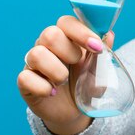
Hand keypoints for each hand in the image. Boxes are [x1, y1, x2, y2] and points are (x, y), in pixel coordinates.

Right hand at [17, 16, 114, 134]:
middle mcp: (47, 46)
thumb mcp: (99, 71)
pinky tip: (52, 93)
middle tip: (77, 65)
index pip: (66, 22)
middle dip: (69, 52)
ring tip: (64, 82)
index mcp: (66, 38)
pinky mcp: (25, 82)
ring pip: (36, 54)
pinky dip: (43, 88)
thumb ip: (104, 53)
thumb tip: (109, 34)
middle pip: (49, 34)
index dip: (81, 32)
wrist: (75, 112)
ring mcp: (34, 63)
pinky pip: (25, 78)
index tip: (97, 47)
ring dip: (56, 71)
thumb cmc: (85, 85)